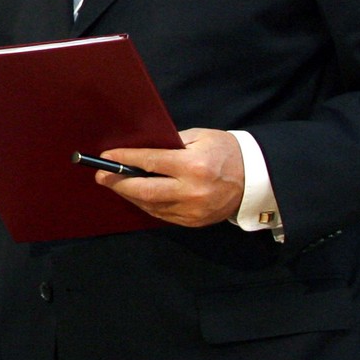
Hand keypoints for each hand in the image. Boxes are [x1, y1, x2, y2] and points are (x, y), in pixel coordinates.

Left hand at [95, 127, 243, 226]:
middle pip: (145, 190)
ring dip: (130, 195)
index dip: (124, 159)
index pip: (149, 162)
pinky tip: (137, 195)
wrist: (258, 178)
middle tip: (101, 176)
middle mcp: (192, 191)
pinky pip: (163, 215)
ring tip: (116, 184)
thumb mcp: (199, 138)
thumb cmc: (226, 151)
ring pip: (151, 205)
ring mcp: (194, 210)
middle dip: (118, 182)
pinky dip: (147, 205)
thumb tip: (138, 151)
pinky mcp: (196, 222)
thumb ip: (169, 144)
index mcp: (193, 166)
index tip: (106, 156)